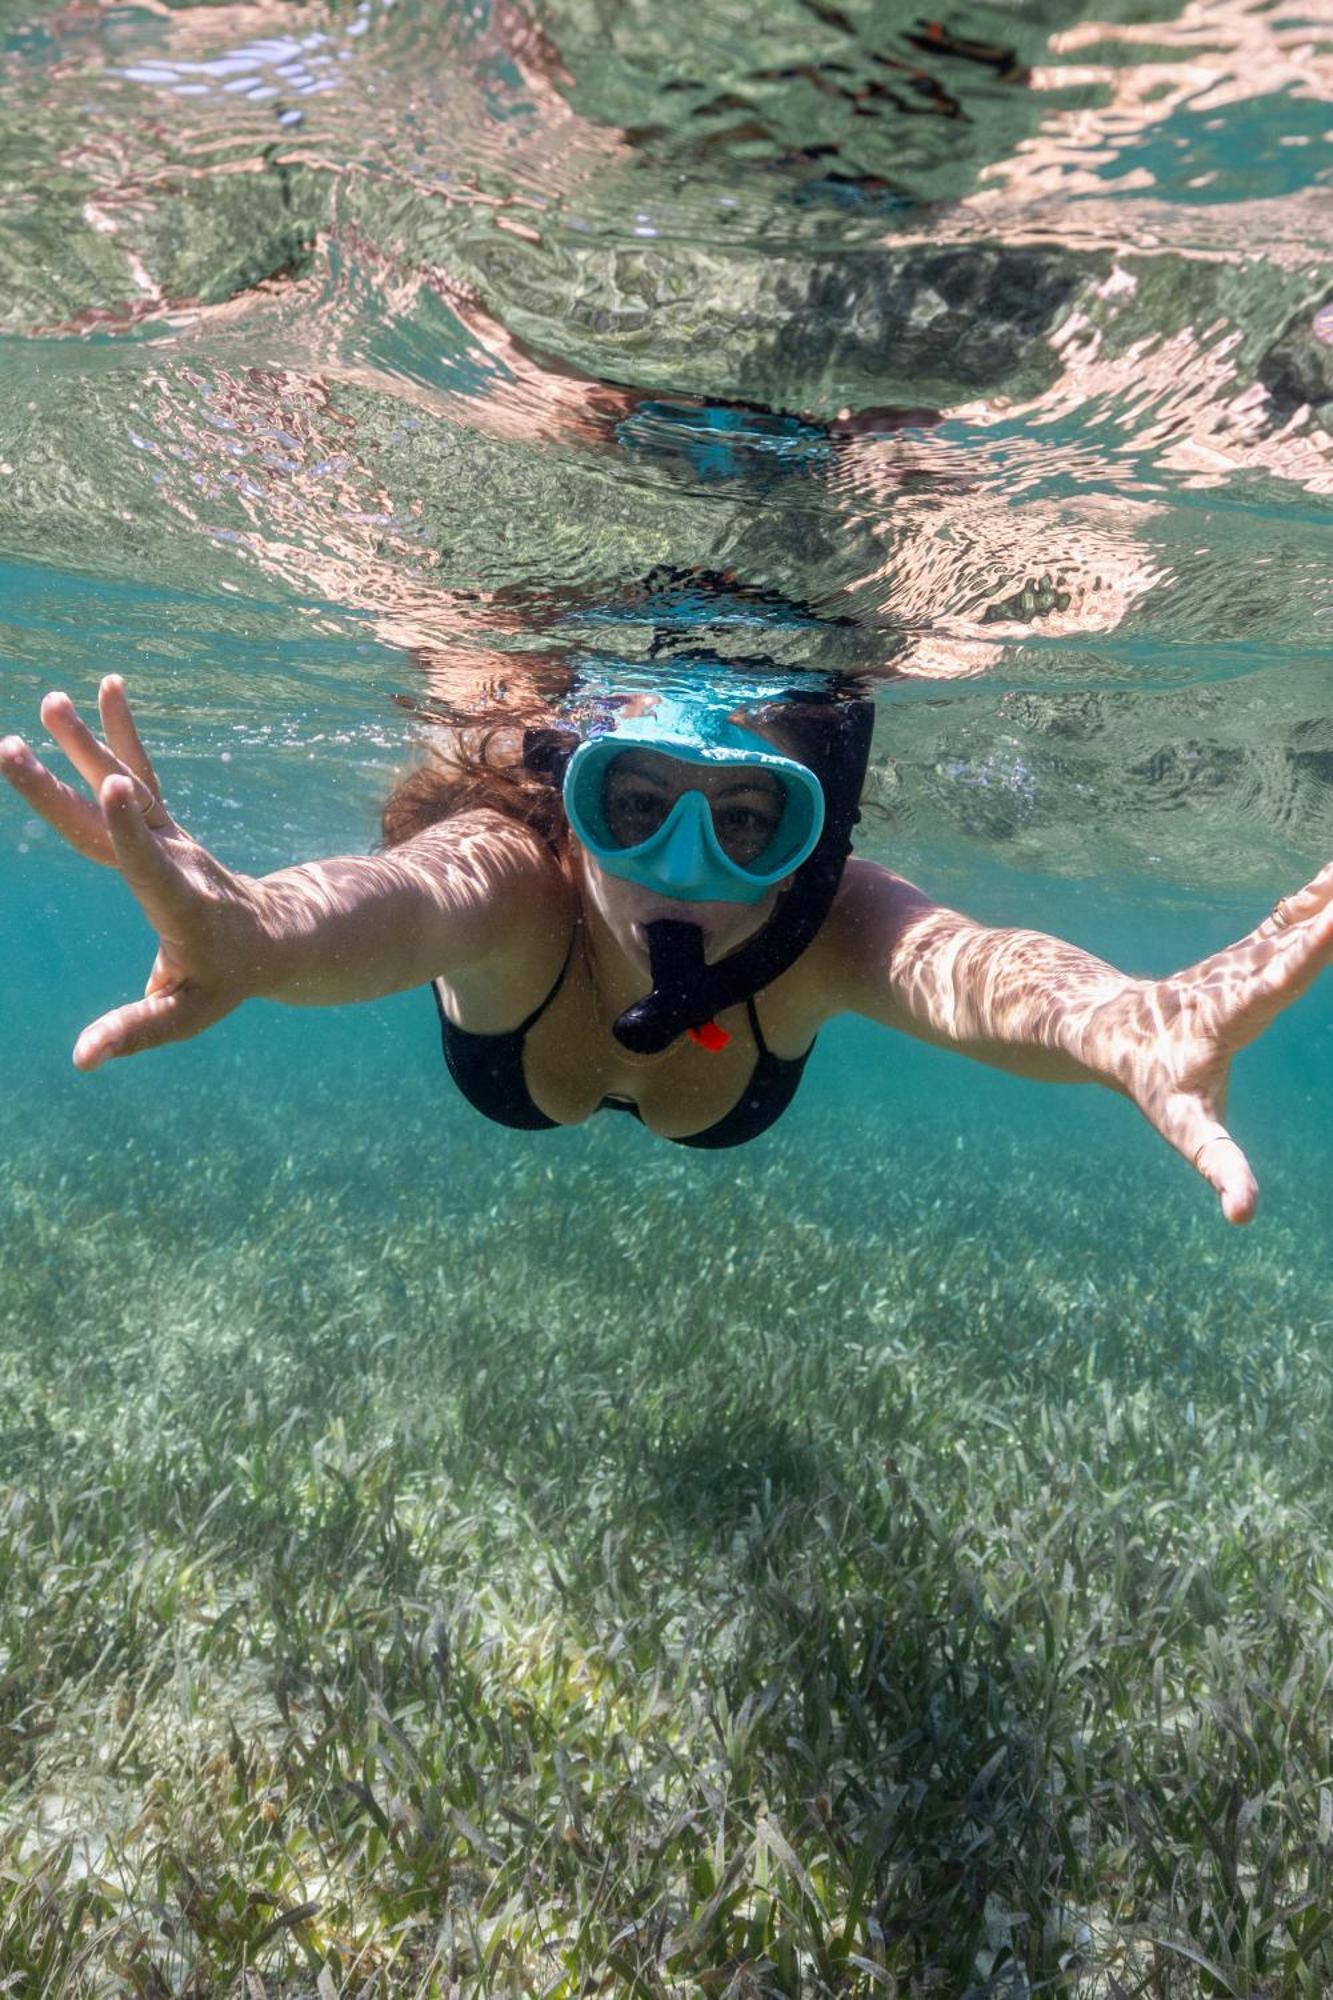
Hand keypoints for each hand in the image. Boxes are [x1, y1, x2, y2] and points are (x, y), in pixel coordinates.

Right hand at [1, 678, 273, 1068]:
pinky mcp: (166, 824)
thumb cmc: (228, 979)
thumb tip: (82, 1060)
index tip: (117, 788)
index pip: (152, 864)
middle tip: (12, 746)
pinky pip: (143, 771)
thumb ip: (137, 1031)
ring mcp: (171, 837)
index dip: (133, 830)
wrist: (277, 936)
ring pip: (128, 783)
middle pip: (115, 820)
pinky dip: (122, 733)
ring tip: (52, 701)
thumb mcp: (186, 1013)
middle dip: (66, 784)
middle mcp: (175, 860)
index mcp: (180, 904)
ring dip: (88, 744)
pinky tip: (106, 689)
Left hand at [1091, 862, 1332, 1223]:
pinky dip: (1318, 900)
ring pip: (1292, 920)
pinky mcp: (1249, 954)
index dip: (1307, 951)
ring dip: (1327, 894)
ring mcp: (1242, 961)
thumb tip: (1244, 1217)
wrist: (1108, 1031)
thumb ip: (1219, 1167)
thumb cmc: (1150, 1084)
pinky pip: (1289, 921)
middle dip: (1328, 912)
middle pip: (1291, 941)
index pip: (1275, 981)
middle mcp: (1236, 978)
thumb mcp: (1185, 1128)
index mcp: (1227, 1015)